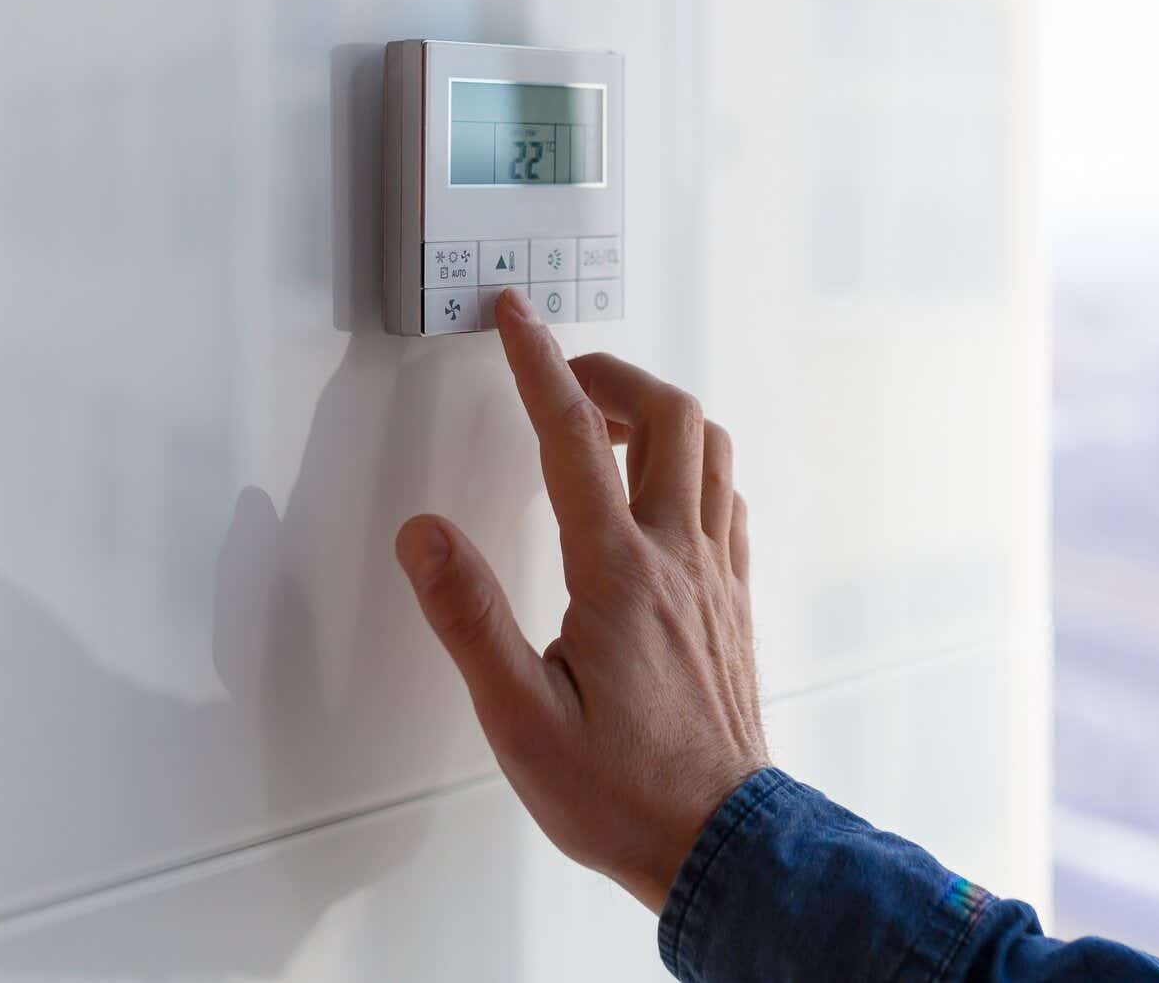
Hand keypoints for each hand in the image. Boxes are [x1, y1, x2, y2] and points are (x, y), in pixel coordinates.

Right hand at [394, 286, 766, 910]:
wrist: (720, 842)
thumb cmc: (623, 792)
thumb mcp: (519, 719)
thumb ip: (470, 618)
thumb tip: (426, 536)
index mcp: (619, 573)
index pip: (572, 438)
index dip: (536, 364)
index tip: (514, 315)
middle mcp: (679, 557)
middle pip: (669, 416)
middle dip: (612, 372)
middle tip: (560, 371)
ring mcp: (716, 576)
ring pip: (712, 449)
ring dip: (660, 412)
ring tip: (605, 421)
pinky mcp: (733, 602)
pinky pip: (726, 499)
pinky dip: (692, 465)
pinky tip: (660, 492)